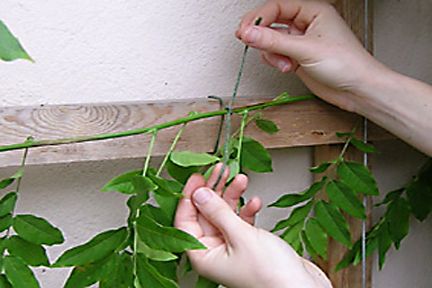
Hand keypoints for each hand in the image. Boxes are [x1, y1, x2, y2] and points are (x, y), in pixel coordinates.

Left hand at [175, 164, 330, 287]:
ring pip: (225, 215)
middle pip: (206, 214)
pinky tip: (255, 202)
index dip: (189, 196)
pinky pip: (241, 222)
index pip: (185, 221)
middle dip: (215, 191)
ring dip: (234, 197)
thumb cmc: (271, 275)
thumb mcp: (240, 236)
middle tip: (220, 171)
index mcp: (203, 255)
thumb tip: (199, 194)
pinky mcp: (248, 244)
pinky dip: (247, 211)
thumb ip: (218, 212)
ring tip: (241, 179)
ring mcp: (231, 248)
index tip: (197, 177)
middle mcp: (214, 252)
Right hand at [236, 0, 385, 111]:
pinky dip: (277, 62)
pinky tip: (287, 68)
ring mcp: (301, 42)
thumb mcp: (305, 49)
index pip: (277, 7)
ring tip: (283, 63)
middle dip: (261, 35)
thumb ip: (273, 41)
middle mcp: (306, 24)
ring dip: (272, 53)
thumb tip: (249, 33)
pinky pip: (277, 55)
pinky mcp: (297, 58)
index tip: (245, 31)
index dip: (258, 18)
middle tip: (247, 41)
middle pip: (272, 22)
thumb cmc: (347, 64)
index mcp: (313, 11)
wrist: (358, 90)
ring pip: (272, 41)